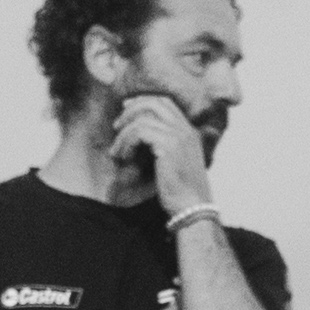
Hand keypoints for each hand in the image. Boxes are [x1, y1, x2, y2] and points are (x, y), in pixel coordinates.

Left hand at [112, 92, 215, 214]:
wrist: (192, 208)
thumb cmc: (180, 191)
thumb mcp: (174, 162)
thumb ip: (162, 145)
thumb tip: (138, 134)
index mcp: (189, 131)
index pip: (165, 103)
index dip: (143, 101)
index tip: (126, 108)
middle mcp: (185, 129)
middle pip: (154, 103)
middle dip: (131, 110)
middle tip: (117, 125)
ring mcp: (178, 136)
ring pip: (143, 118)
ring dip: (124, 133)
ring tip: (117, 150)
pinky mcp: (168, 146)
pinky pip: (140, 132)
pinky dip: (126, 142)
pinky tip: (124, 156)